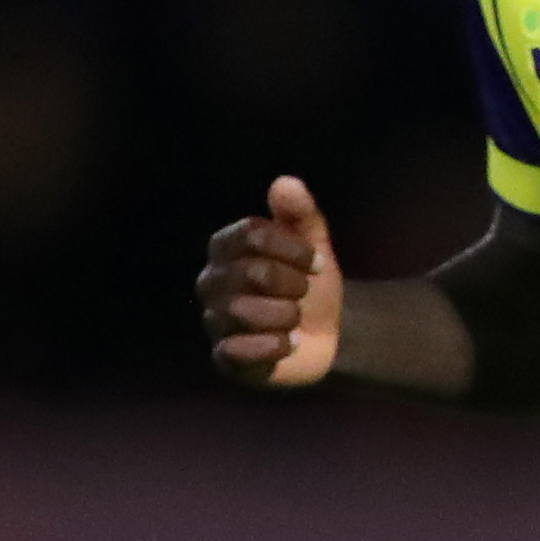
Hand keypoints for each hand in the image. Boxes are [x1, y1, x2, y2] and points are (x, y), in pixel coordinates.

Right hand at [197, 175, 342, 387]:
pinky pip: (239, 349)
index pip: (252, 233)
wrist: (329, 333)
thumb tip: (285, 183)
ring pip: (245, 310)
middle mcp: (211, 281)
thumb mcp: (314, 242)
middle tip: (304, 292)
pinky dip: (274, 346)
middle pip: (253, 272)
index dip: (292, 247)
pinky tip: (288, 343)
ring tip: (295, 319)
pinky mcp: (223, 357)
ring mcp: (214, 320)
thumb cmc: (310, 281)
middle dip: (293, 284)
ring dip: (286, 315)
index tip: (318, 262)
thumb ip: (301, 212)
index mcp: (225, 247)